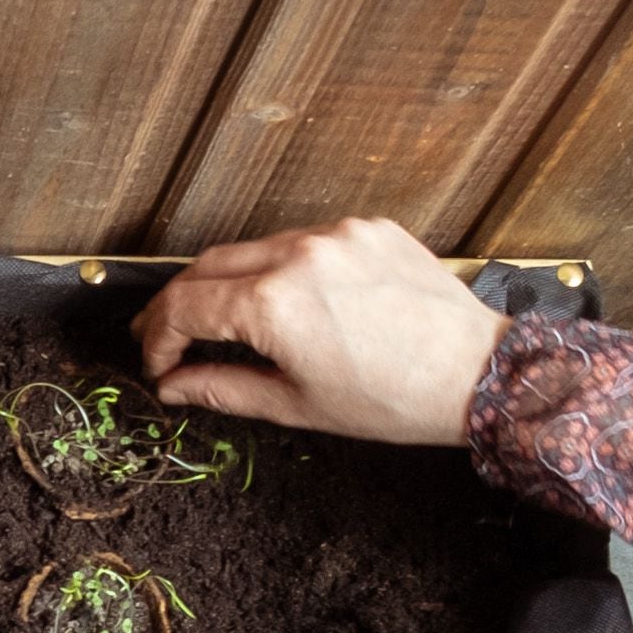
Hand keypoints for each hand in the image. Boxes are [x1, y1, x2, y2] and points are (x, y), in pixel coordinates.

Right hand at [134, 218, 504, 444]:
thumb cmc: (392, 400)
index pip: (185, 306)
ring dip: (232, 283)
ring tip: (226, 321)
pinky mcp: (367, 228)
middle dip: (180, 303)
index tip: (158, 363)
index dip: (159, 337)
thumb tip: (173, 386)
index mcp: (274, 304)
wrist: (474, 373)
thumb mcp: (295, 405)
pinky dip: (286, 269)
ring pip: (256, 249)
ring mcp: (336, 234)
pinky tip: (294, 302)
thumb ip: (222, 389)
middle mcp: (300, 254)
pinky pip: (307, 241)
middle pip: (209, 265)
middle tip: (167, 335)